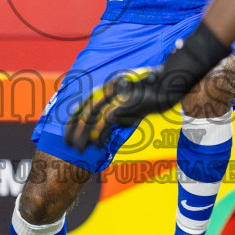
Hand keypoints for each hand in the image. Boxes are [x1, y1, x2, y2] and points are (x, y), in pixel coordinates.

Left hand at [64, 67, 198, 151]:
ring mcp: (116, 97)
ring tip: (79, 149)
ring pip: (92, 118)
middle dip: (74, 129)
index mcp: (108, 88)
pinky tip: (98, 146)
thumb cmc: (151, 93)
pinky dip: (101, 134)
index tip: (67, 132)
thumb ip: (118, 107)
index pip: (84, 103)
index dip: (73, 118)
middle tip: (69, 144)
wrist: (167, 85)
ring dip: (84, 135)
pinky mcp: (124, 104)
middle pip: (85, 112)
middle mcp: (109, 91)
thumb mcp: (131, 98)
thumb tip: (109, 122)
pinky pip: (107, 122)